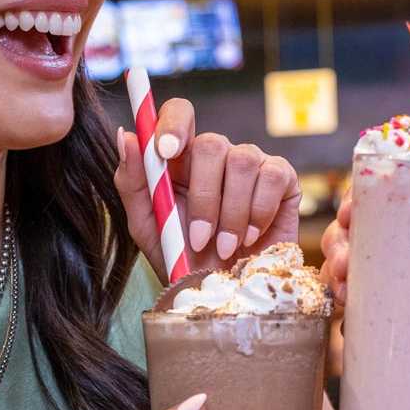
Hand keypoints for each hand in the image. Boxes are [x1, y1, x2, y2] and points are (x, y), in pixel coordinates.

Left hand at [114, 97, 300, 278]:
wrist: (226, 296)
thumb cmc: (184, 259)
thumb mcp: (147, 227)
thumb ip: (133, 181)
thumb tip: (127, 135)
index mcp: (181, 159)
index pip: (180, 114)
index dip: (174, 123)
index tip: (165, 151)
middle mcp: (217, 156)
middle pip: (212, 142)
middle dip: (205, 196)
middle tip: (200, 238)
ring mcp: (252, 163)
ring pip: (243, 161)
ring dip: (231, 213)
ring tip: (226, 247)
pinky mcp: (283, 178)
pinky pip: (273, 176)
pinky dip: (259, 211)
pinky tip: (252, 236)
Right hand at [321, 196, 409, 409]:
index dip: (373, 194)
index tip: (352, 206)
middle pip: (377, 231)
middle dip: (344, 236)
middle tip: (342, 256)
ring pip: (367, 272)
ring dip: (340, 273)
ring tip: (341, 289)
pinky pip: (377, 319)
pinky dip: (352, 315)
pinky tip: (344, 318)